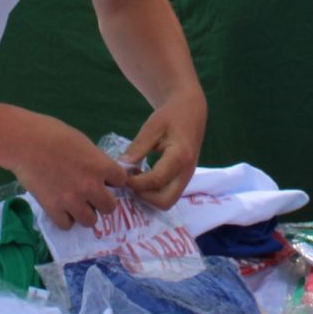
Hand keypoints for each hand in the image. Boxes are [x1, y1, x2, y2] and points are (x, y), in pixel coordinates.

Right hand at [3, 114, 131, 230]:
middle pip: (110, 208)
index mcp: (100, 166)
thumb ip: (94, 160)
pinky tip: (59, 208)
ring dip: (84, 213)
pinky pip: (66, 225)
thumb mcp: (82, 142)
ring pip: (90, 221)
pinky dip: (64, 218)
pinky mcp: (53, 209)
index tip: (105, 179)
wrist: (24, 142)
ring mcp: (72, 200)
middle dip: (101, 202)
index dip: (113, 180)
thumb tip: (98, 170)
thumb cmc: (52, 133)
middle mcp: (91, 186)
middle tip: (90, 195)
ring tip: (74, 204)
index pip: (122, 181)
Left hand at [122, 92, 207, 208]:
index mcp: (180, 156)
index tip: (122, 175)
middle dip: (144, 196)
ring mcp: (187, 178)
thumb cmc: (171, 116)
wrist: (191, 112)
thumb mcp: (152, 127)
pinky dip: (153, 192)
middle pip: (165, 201)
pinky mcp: (183, 179)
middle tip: (129, 181)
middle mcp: (187, 172)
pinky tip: (142, 176)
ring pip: (167, 201)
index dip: (135, 182)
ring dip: (148, 195)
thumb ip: (138, 147)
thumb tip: (121, 167)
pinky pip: (168, 194)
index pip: (156, 180)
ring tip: (135, 177)